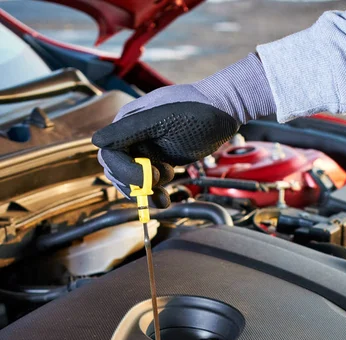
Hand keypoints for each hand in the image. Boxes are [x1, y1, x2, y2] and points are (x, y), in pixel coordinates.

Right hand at [92, 53, 274, 206]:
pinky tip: (167, 200)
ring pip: (133, 180)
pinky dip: (155, 194)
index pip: (109, 154)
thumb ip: (129, 130)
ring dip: (146, 192)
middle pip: (117, 170)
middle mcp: (132, 136)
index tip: (151, 177)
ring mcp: (146, 149)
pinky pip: (149, 182)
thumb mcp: (162, 120)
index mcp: (127, 122)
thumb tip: (95, 141)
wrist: (225, 111)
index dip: (125, 171)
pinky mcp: (160, 159)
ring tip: (165, 197)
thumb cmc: (196, 110)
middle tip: (158, 187)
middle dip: (135, 184)